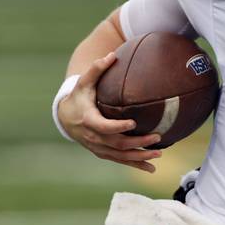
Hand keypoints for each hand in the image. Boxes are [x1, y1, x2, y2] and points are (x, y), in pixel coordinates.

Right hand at [58, 52, 161, 172]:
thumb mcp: (84, 82)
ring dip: (139, 157)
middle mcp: (93, 137)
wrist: (66, 116)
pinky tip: (151, 169)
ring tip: (158, 155)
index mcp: (88, 120)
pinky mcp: (103, 152)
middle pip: (117, 143)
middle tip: (157, 137)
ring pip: (120, 155)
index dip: (117, 127)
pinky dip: (135, 164)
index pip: (103, 126)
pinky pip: (120, 160)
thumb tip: (111, 55)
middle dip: (137, 142)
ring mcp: (98, 147)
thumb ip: (97, 69)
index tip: (132, 123)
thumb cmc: (79, 96)